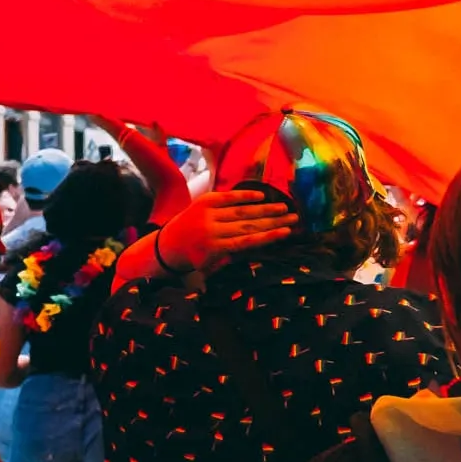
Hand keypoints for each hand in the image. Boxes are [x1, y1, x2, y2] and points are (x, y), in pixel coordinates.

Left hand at [160, 186, 293, 272]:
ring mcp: (208, 213)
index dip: (269, 236)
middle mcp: (213, 229)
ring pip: (242, 210)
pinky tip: (261, 195)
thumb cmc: (194, 260)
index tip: (288, 232)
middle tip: (294, 217)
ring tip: (284, 207)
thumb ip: (232, 257)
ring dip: (265, 208)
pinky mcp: (204, 201)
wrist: (166, 246)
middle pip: (250, 224)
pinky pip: (228, 197)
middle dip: (274, 220)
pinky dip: (244, 195)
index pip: (248, 240)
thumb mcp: (212, 266)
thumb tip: (258, 246)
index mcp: (216, 248)